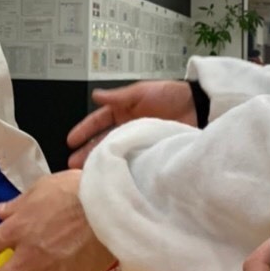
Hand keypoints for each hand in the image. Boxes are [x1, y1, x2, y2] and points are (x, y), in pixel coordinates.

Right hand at [66, 81, 194, 168]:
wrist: (199, 107)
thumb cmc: (170, 95)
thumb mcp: (142, 92)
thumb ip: (119, 97)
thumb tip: (95, 95)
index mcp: (123, 111)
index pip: (98, 121)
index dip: (84, 130)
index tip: (70, 141)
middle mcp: (128, 128)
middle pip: (103, 141)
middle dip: (87, 151)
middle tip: (73, 164)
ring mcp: (139, 142)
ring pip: (116, 153)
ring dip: (102, 162)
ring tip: (90, 174)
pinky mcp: (150, 153)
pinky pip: (133, 162)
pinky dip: (123, 170)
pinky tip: (114, 179)